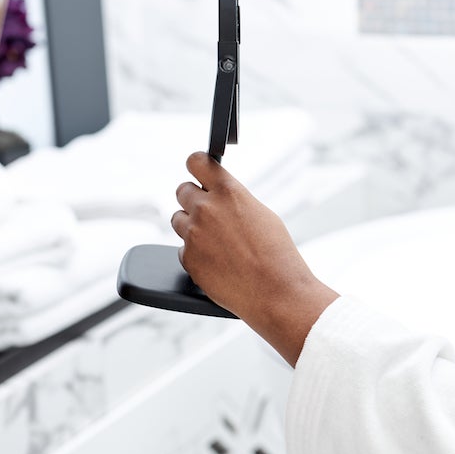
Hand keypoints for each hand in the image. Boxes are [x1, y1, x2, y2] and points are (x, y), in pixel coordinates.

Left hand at [171, 152, 336, 364]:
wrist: (276, 291)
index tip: (198, 169)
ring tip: (215, 240)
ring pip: (177, 219)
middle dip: (193, 198)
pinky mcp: (188, 259)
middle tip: (208, 211)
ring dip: (191, 226)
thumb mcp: (261, 214)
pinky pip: (183, 249)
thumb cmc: (277, 254)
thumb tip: (219, 198)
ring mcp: (194, 234)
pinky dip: (196, 253)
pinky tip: (217, 262)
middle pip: (181, 190)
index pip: (197, 161)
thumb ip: (234, 201)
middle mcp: (206, 209)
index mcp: (229, 192)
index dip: (196, 165)